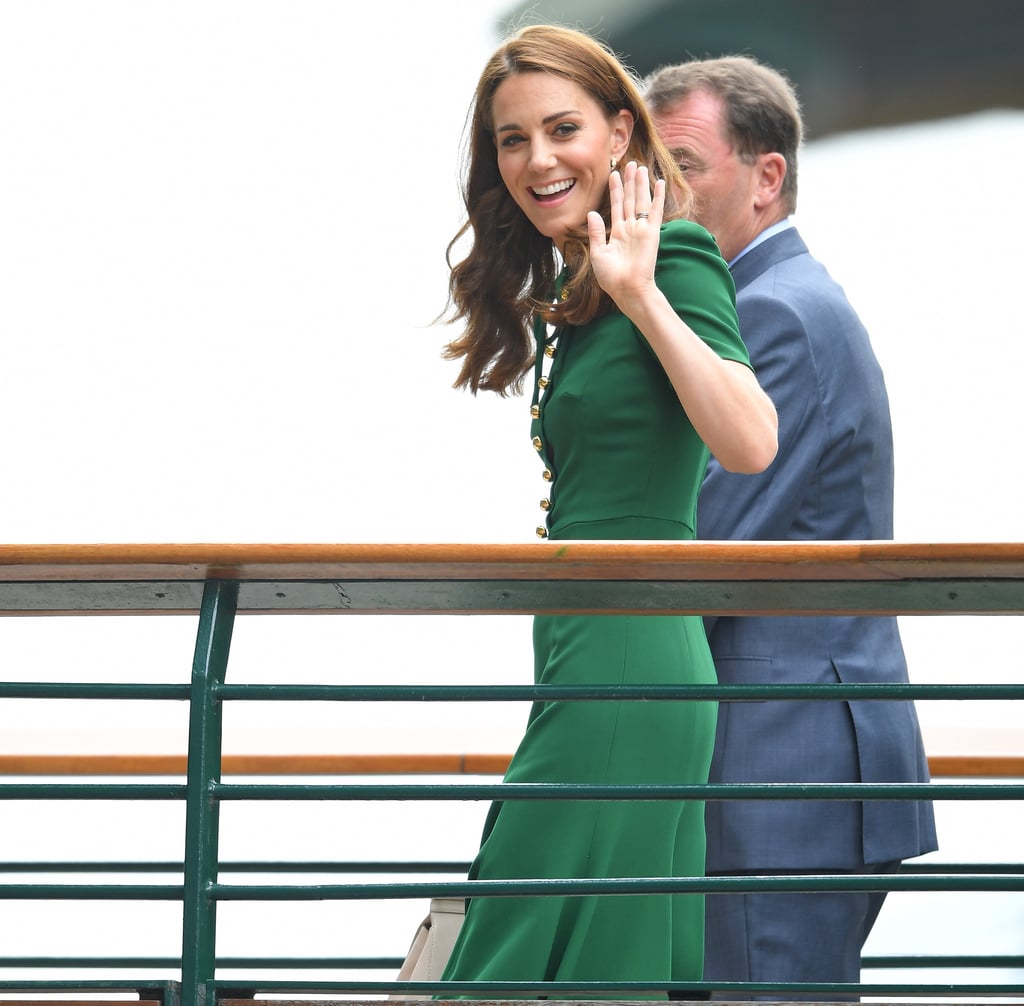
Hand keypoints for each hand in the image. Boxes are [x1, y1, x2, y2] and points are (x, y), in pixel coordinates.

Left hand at [587, 161, 664, 309]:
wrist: (627, 290)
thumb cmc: (612, 278)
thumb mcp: (598, 254)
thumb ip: (596, 232)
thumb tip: (592, 213)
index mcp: (617, 234)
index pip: (617, 206)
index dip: (616, 190)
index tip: (613, 175)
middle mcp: (630, 229)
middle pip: (630, 199)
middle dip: (629, 181)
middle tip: (629, 163)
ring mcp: (641, 230)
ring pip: (641, 201)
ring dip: (641, 184)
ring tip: (640, 167)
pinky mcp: (651, 233)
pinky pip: (655, 211)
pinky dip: (658, 196)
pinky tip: (659, 182)